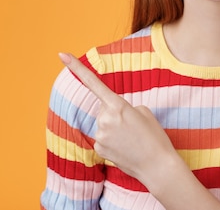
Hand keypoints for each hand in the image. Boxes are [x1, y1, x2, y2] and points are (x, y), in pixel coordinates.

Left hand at [58, 52, 178, 184]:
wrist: (157, 166)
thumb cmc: (155, 137)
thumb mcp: (144, 112)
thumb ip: (125, 107)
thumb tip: (113, 115)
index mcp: (117, 105)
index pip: (93, 83)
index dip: (76, 67)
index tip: (61, 54)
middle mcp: (104, 119)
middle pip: (104, 109)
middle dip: (116, 114)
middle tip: (134, 126)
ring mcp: (100, 135)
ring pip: (104, 124)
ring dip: (115, 129)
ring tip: (132, 139)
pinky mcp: (98, 149)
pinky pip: (103, 138)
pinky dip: (113, 141)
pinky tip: (125, 148)